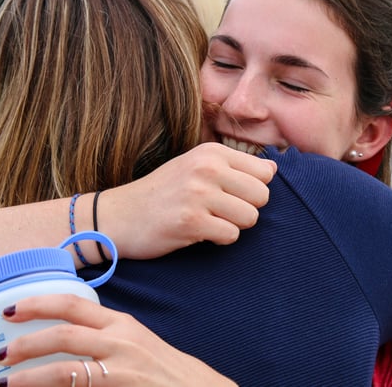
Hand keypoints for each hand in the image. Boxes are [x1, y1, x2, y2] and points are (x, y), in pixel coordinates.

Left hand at [0, 294, 236, 386]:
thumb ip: (104, 340)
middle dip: (26, 341)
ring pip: (64, 370)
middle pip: (64, 334)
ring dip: (29, 376)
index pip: (75, 304)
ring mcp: (121, 370)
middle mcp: (121, 342)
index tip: (11, 308)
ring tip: (4, 382)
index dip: (39, 303)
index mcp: (122, 324)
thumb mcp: (136, 345)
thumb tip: (62, 342)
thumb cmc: (165, 372)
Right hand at [101, 142, 276, 259]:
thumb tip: (274, 169)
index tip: (232, 195)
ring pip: (250, 217)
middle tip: (222, 213)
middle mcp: (206, 168)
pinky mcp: (190, 222)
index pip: (265, 172)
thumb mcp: (195, 166)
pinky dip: (219, 240)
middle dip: (247, 209)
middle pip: (262, 196)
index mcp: (211, 152)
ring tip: (210, 222)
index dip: (254, 189)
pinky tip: (199, 233)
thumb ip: (233, 166)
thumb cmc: (162, 193)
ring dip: (233, 226)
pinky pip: (231, 236)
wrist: (118, 216)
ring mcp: (198, 194)